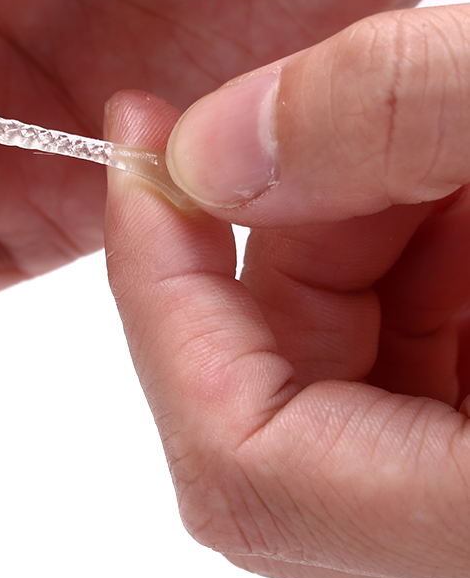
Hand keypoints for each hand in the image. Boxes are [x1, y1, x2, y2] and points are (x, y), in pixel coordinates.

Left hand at [104, 4, 469, 577]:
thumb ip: (394, 112)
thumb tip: (206, 149)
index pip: (244, 468)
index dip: (161, 304)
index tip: (139, 157)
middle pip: (271, 412)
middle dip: (261, 240)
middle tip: (302, 108)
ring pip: (336, 379)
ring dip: (340, 232)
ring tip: (416, 121)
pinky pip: (406, 360)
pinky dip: (399, 250)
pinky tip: (441, 161)